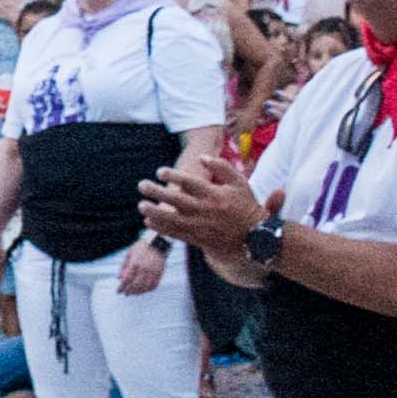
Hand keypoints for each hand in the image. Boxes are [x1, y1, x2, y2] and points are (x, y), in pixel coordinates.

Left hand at [115, 248, 169, 297]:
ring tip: (133, 293)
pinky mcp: (160, 273)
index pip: (126, 279)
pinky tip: (143, 290)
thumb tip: (119, 278)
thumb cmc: (141, 247)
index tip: (118, 292)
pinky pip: (154, 285)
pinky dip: (148, 290)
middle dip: (129, 291)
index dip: (122, 287)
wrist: (158, 242)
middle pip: (135, 285)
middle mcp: (144, 269)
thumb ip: (123, 266)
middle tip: (126, 294)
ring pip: (145, 287)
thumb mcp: (129, 254)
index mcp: (135, 263)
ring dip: (138, 292)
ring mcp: (153, 272)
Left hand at [136, 149, 264, 261]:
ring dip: (155, 213)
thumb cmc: (246, 206)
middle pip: (177, 200)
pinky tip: (149, 221)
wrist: (255, 237)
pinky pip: (177, 234)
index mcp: (214, 194)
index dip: (173, 176)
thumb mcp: (240, 182)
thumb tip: (201, 157)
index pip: (190, 183)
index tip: (159, 171)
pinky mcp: (199, 239)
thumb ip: (222, 167)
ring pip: (173, 220)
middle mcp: (205, 210)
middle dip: (157, 192)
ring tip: (140, 205)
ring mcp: (201, 226)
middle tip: (141, 185)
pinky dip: (162, 228)